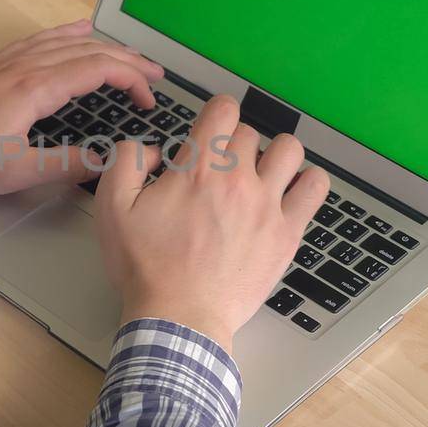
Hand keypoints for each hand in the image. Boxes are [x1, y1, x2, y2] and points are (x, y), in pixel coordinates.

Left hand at [0, 20, 165, 193]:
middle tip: (156, 75)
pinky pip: (45, 37)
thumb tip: (106, 161)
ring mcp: (12, 58)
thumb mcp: (15, 171)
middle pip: (92, 50)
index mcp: (37, 87)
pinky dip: (72, 34)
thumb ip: (65, 165)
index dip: (133, 80)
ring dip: (106, 46)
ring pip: (71, 40)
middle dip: (130, 60)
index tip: (148, 100)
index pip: (100, 70)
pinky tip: (78, 31)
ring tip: (131, 56)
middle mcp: (27, 64)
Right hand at [92, 95, 329, 352]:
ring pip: (289, 150)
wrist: (179, 317)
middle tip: (221, 168)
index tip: (210, 129)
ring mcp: (267, 205)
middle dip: (234, 142)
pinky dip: (307, 182)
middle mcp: (237, 179)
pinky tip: (290, 192)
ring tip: (261, 173)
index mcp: (198, 168)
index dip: (215, 114)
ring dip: (275, 154)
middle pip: (250, 132)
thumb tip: (149, 148)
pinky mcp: (287, 232)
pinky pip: (315, 188)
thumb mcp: (111, 208)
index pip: (223, 109)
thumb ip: (125, 160)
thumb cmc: (147, 267)